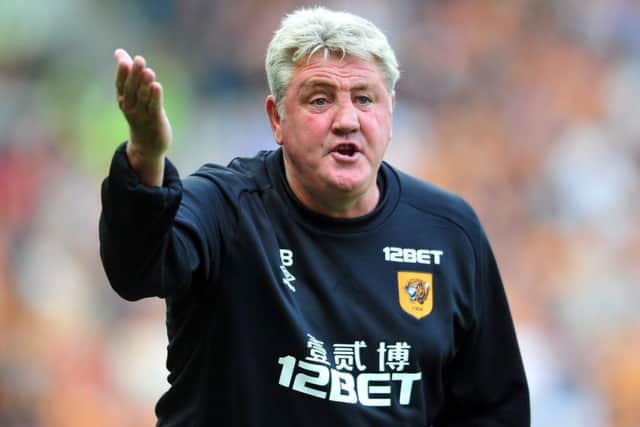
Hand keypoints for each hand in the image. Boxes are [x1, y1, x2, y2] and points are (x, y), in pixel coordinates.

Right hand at [114, 48, 171, 185]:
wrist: (146, 145)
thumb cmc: (139, 114)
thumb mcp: (131, 95)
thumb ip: (127, 72)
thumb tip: (119, 51)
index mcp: (124, 100)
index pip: (121, 85)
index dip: (122, 73)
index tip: (124, 60)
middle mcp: (130, 107)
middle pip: (132, 89)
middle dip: (135, 75)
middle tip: (139, 60)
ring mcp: (142, 115)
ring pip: (143, 98)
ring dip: (145, 84)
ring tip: (149, 71)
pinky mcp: (155, 121)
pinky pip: (154, 108)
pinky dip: (155, 97)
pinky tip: (156, 86)